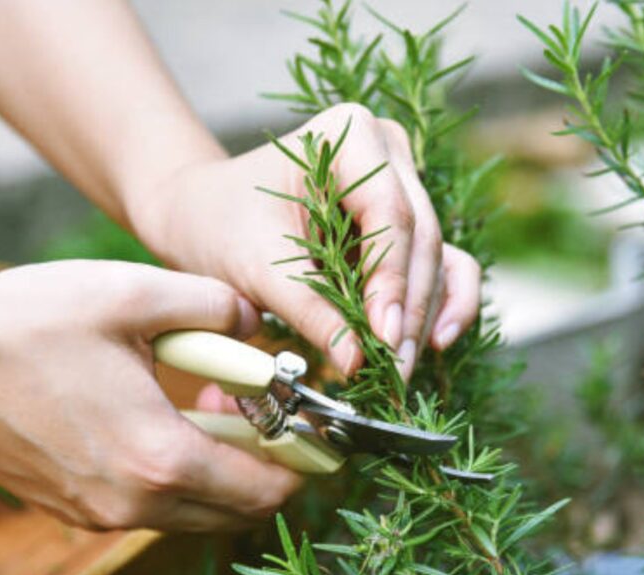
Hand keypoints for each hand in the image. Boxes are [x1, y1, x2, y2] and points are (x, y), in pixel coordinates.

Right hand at [0, 259, 299, 530]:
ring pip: (192, 508)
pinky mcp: (71, 506)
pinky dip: (174, 471)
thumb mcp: (134, 295)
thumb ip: (215, 305)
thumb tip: (255, 319)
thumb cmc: (26, 322)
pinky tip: (161, 416)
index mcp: (158, 456)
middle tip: (263, 406)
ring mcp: (98, 512)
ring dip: (218, 466)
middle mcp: (132, 503)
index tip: (318, 431)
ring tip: (211, 401)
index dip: (304, 461)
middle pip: (234, 508)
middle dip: (264, 463)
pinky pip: (148, 503)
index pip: (264, 486)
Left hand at [129, 103, 481, 378]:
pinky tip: (435, 343)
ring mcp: (402, 185)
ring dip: (422, 317)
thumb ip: (309, 311)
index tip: (384, 338)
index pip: (389, 214)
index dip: (392, 280)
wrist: (202, 214)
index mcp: (349, 135)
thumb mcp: (257, 267)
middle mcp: (387, 152)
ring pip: (434, 257)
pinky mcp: (404, 223)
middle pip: (420, 238)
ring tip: (401, 371)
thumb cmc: (220, 225)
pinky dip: (440, 304)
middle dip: (408, 310)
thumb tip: (356, 362)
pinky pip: (441, 262)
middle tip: (394, 371)